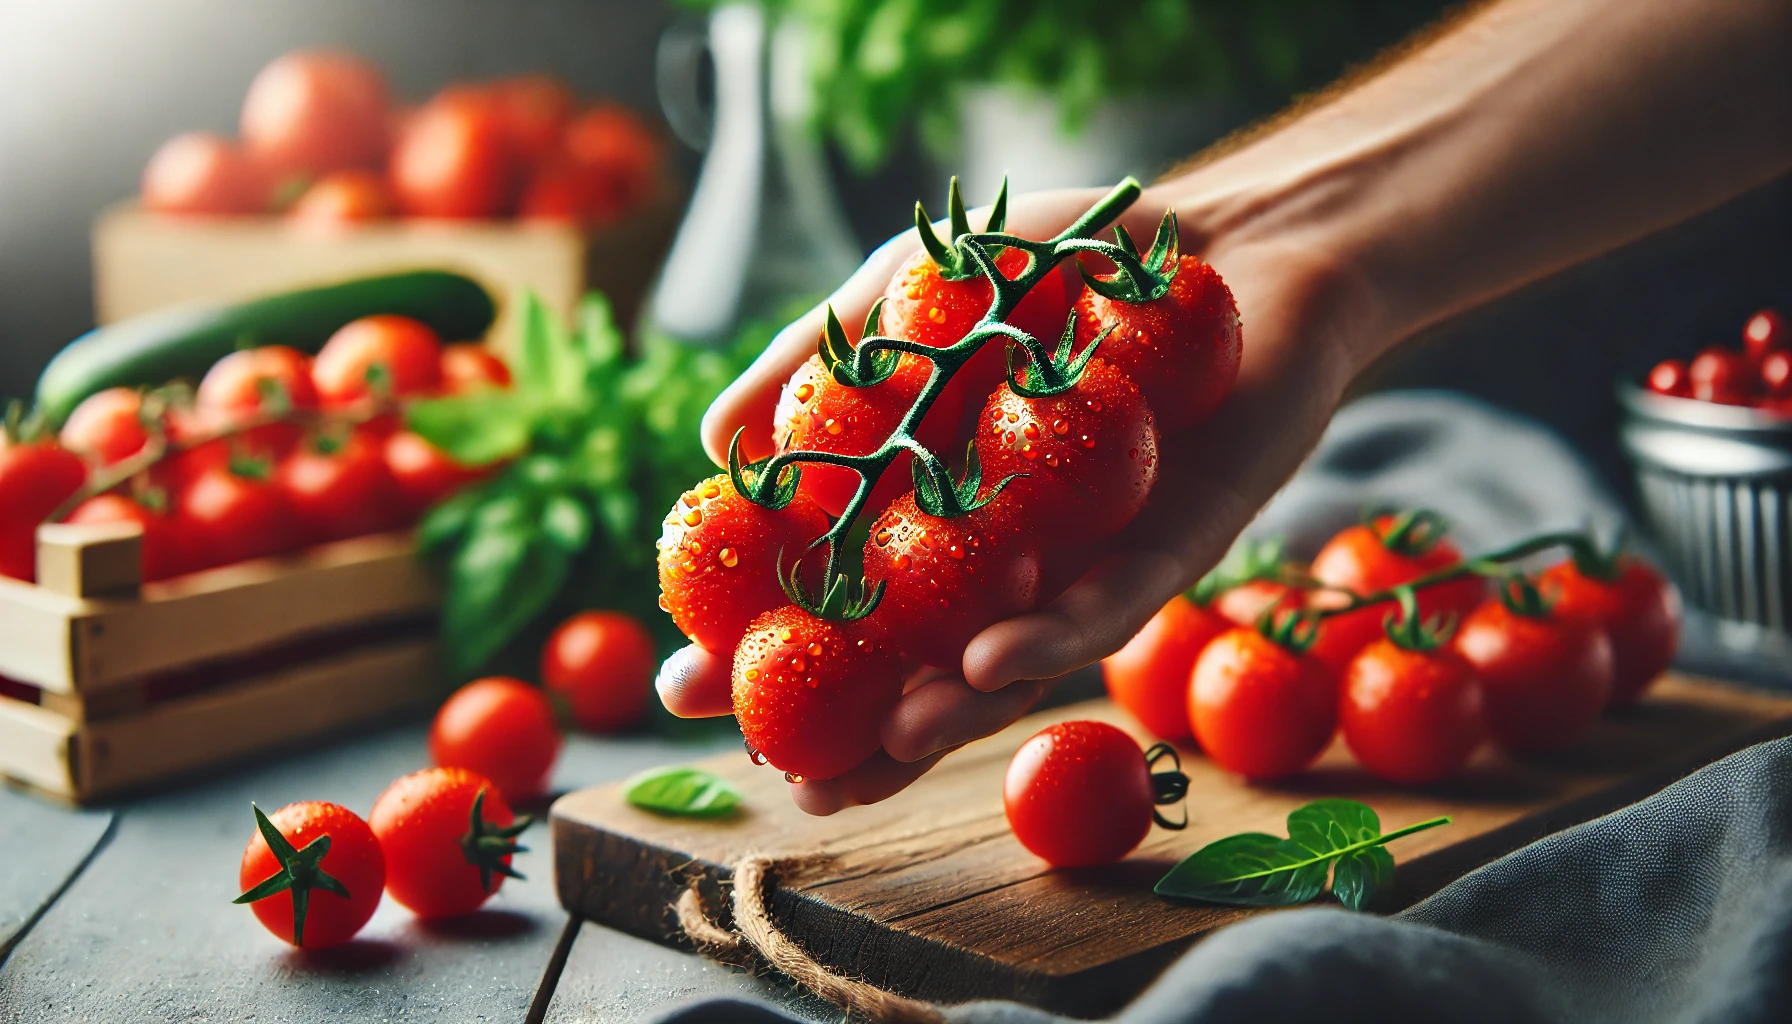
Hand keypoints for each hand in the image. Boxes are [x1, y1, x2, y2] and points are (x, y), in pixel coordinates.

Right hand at [657, 180, 1389, 813]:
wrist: (1233, 227)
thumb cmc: (1070, 259)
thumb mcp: (917, 294)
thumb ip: (819, 360)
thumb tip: (711, 440)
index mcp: (931, 501)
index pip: (832, 588)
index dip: (760, 642)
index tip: (683, 683)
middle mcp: (1001, 550)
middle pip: (912, 654)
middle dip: (846, 721)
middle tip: (778, 770)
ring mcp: (1083, 558)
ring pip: (1007, 661)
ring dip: (943, 716)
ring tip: (874, 756)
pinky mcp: (1171, 549)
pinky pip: (1107, 609)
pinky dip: (1048, 643)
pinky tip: (987, 667)